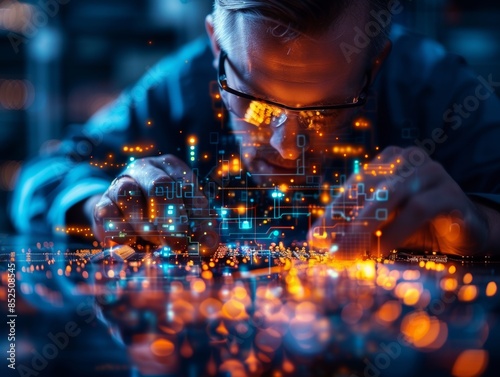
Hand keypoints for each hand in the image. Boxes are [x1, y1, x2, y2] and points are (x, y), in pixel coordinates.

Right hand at [91, 155, 217, 252]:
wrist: (126, 220)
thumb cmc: (166, 216)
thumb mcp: (188, 219)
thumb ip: (200, 229)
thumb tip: (210, 246)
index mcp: (172, 167)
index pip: (187, 184)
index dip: (195, 212)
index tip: (201, 239)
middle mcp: (145, 169)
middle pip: (159, 185)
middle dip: (170, 218)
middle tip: (176, 245)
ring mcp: (120, 183)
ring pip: (128, 194)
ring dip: (143, 224)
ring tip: (153, 241)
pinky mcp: (101, 203)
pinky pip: (106, 213)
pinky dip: (118, 231)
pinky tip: (131, 243)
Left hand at [309, 146, 491, 255]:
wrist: (466, 231)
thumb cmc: (417, 225)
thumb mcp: (381, 225)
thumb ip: (354, 227)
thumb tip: (316, 241)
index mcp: (388, 161)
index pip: (353, 186)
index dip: (332, 213)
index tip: (315, 238)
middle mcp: (408, 160)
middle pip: (368, 188)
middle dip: (345, 221)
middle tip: (331, 250)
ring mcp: (431, 173)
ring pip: (390, 195)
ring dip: (366, 227)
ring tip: (351, 252)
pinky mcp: (451, 194)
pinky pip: (418, 209)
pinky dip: (395, 232)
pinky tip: (380, 251)